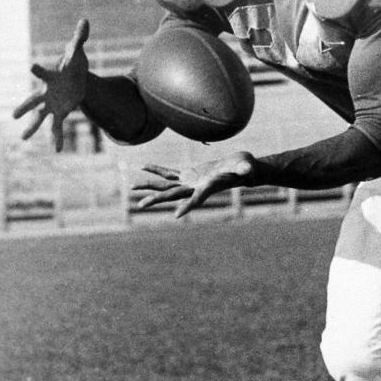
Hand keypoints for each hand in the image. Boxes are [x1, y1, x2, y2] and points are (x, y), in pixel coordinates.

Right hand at [12, 18, 90, 151]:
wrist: (76, 78)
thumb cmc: (74, 63)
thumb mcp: (78, 52)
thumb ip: (81, 37)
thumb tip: (86, 20)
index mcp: (51, 78)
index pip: (43, 73)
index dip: (38, 69)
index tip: (30, 66)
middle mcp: (47, 92)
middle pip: (33, 101)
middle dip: (25, 107)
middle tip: (14, 115)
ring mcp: (52, 104)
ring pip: (40, 117)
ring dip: (32, 128)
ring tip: (23, 139)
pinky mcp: (60, 112)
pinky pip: (57, 126)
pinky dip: (57, 138)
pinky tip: (57, 150)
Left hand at [132, 151, 255, 218]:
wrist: (241, 169)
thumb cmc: (245, 166)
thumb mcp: (246, 165)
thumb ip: (245, 167)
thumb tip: (248, 168)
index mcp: (209, 187)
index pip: (197, 198)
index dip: (188, 206)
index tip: (177, 215)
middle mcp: (196, 188)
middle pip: (174, 195)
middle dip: (157, 199)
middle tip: (141, 205)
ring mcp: (191, 182)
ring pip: (166, 186)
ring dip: (150, 186)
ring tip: (131, 187)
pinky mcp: (189, 175)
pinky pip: (169, 173)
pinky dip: (157, 170)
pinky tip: (145, 166)